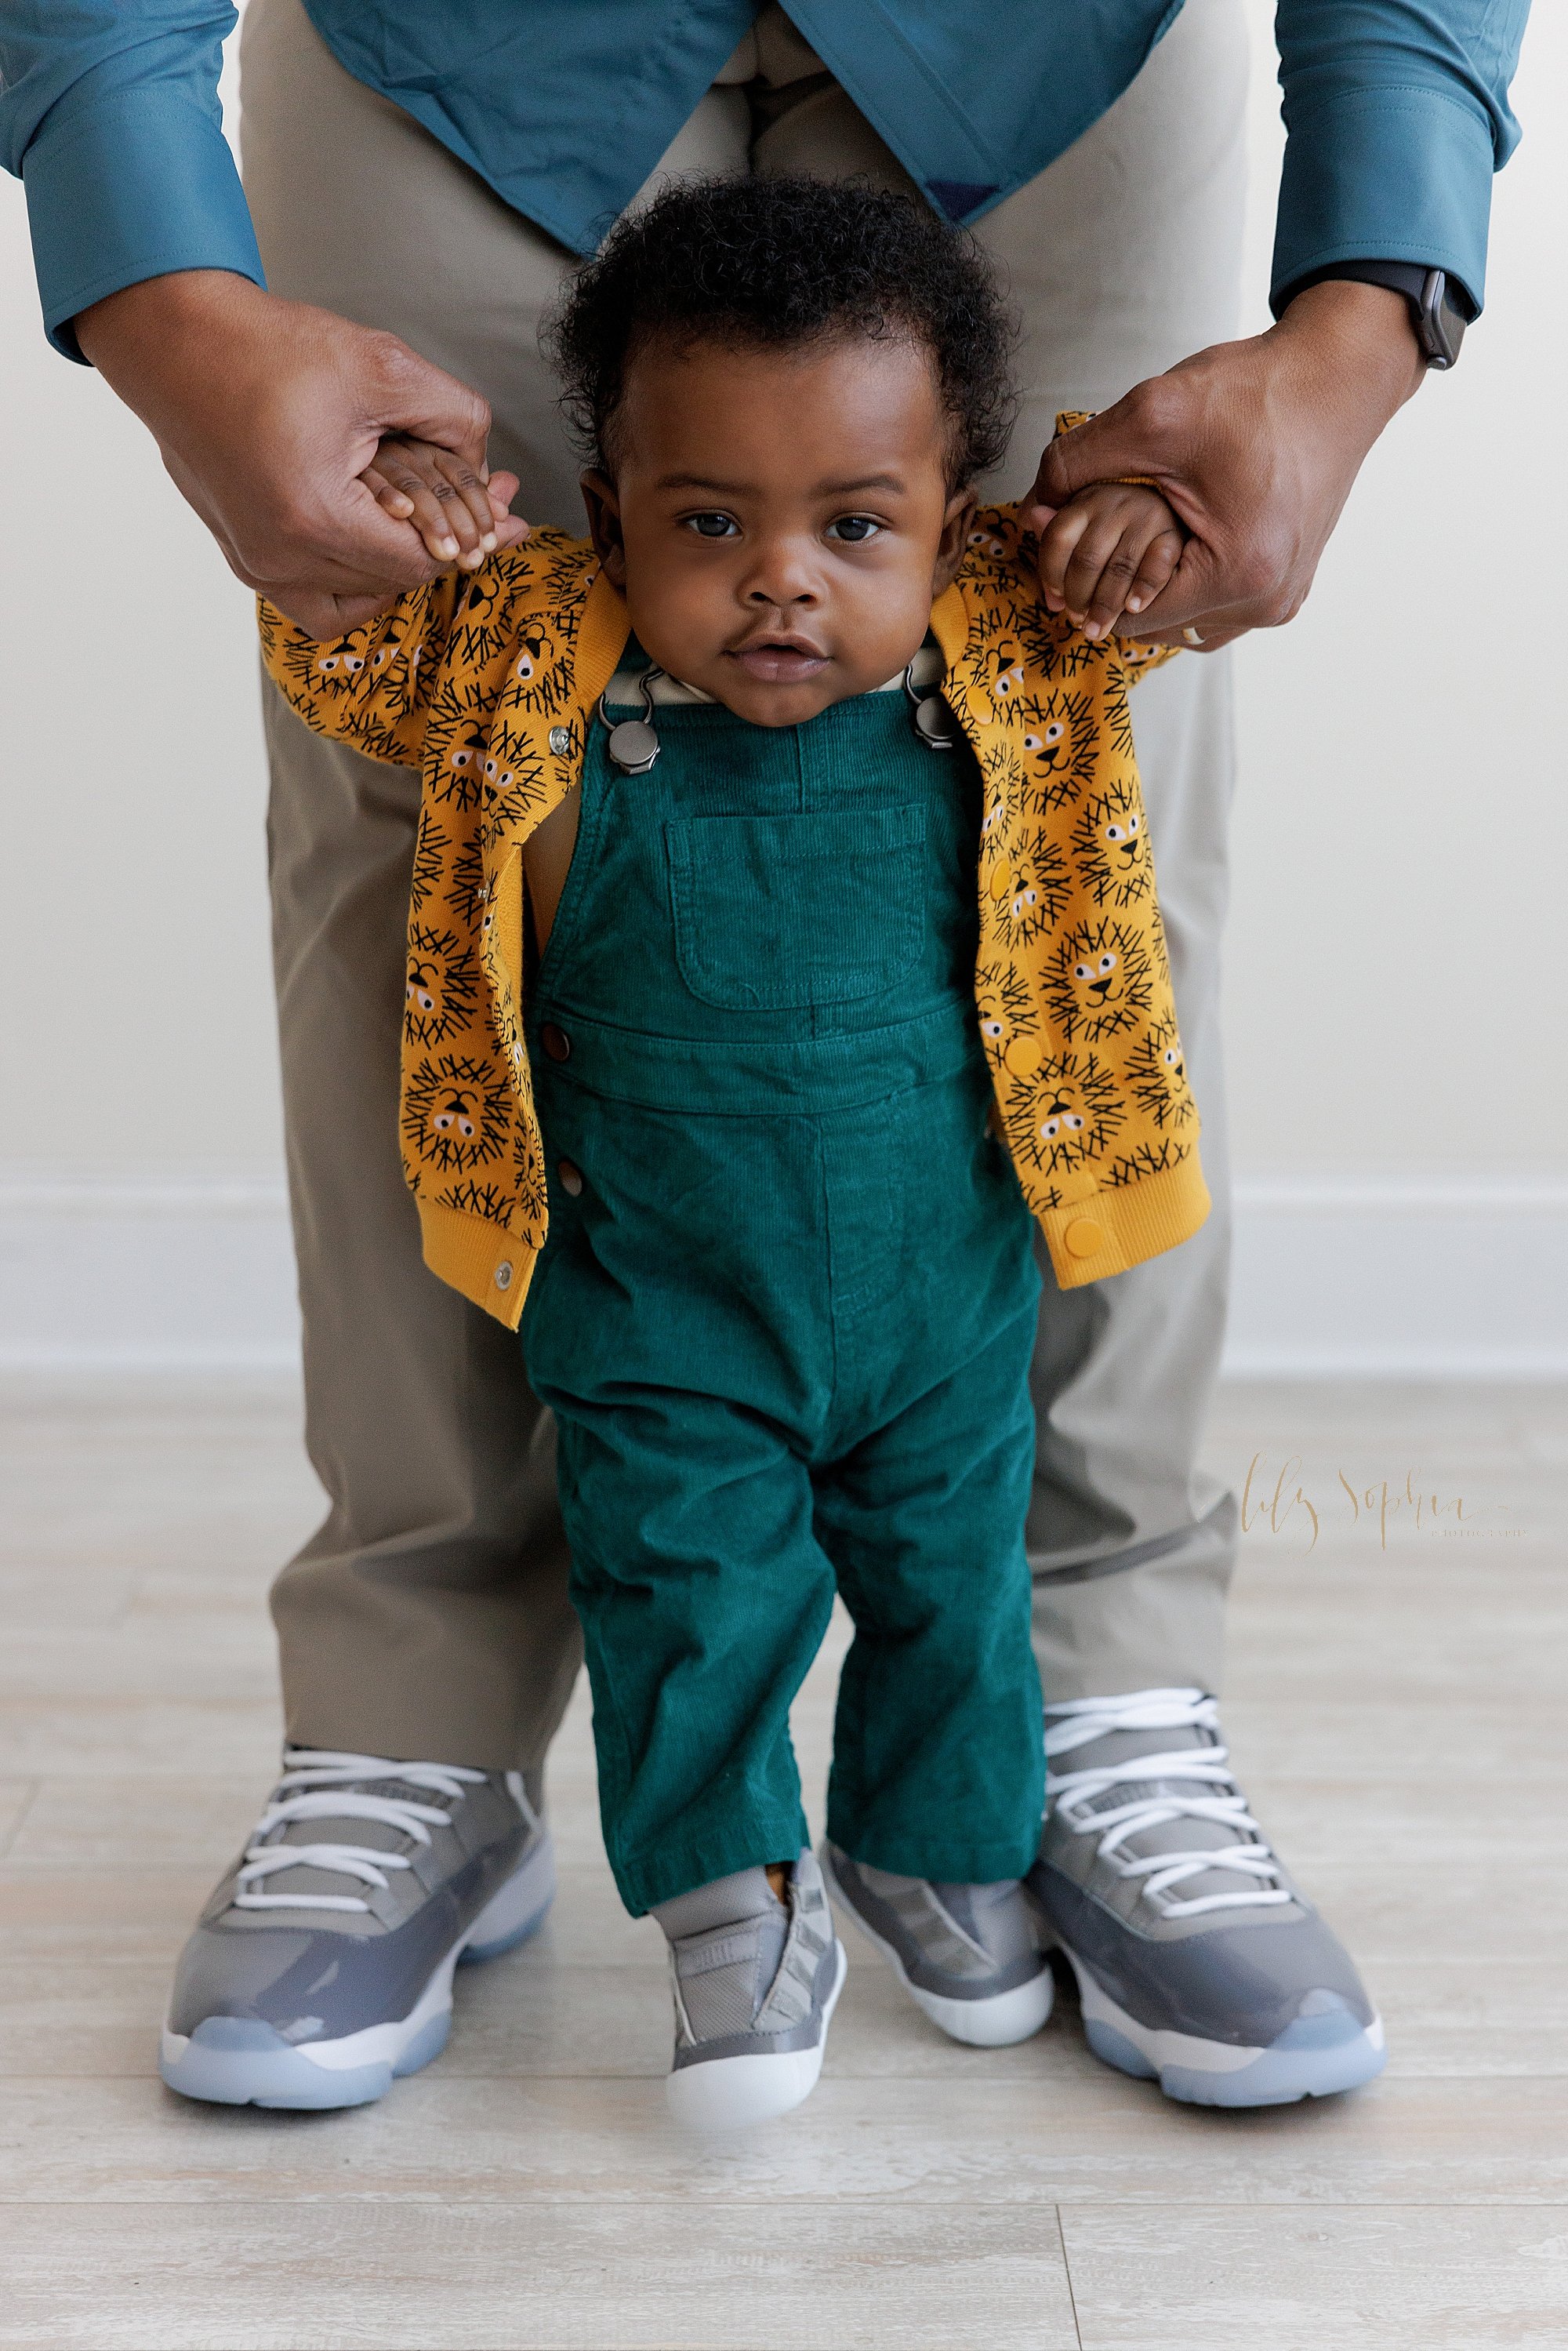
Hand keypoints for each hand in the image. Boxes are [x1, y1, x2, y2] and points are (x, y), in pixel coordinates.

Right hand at [74, 270, 529, 635]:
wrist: (175, 341)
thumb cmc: (267, 347)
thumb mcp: (381, 367)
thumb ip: (452, 417)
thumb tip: (486, 464)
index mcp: (314, 516)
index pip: (418, 559)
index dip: (472, 537)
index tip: (508, 515)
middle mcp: (278, 556)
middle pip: (391, 581)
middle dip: (444, 547)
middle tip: (490, 514)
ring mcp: (253, 563)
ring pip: (351, 604)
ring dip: (394, 573)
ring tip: (426, 532)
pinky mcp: (240, 554)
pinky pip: (309, 599)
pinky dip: (348, 583)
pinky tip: (374, 543)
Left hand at [1025, 281, 1425, 649]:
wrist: (1337, 375)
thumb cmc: (1256, 392)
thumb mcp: (1150, 416)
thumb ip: (1075, 467)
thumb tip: (1030, 510)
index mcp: (1237, 575)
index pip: (1125, 619)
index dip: (1082, 583)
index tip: (1059, 545)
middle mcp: (1267, 602)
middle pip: (1154, 630)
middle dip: (1113, 587)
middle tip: (1090, 534)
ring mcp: (1282, 600)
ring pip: (1184, 624)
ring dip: (1149, 590)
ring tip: (1132, 535)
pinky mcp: (1289, 585)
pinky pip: (1217, 610)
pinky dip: (1185, 584)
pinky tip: (1170, 541)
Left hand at [1037, 482, 1184, 641]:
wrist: (1169, 505)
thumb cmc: (1116, 524)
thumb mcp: (1083, 523)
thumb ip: (1058, 536)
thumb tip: (1034, 539)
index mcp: (1086, 501)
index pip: (1058, 538)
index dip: (1051, 575)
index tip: (1055, 599)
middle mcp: (1115, 504)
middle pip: (1087, 559)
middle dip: (1078, 597)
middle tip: (1077, 620)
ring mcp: (1146, 517)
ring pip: (1119, 568)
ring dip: (1106, 605)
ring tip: (1097, 629)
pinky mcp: (1173, 534)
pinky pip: (1156, 566)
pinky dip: (1143, 591)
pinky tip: (1132, 608)